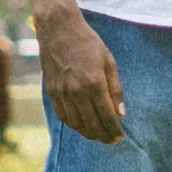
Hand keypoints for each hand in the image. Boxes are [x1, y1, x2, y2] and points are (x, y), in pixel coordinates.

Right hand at [36, 5, 125, 143]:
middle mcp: (76, 92)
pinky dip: (73, 125)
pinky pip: (63, 116)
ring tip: (99, 136)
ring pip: (76, 124)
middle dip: (103, 135)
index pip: (107, 116)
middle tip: (112, 140)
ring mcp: (62, 93)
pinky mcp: (51, 92)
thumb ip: (115, 89)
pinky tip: (82, 127)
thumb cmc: (88, 43)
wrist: (59, 30)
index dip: (114, 129)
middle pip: (92, 124)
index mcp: (94, 83)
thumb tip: (120, 113)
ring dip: (89, 133)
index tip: (120, 137)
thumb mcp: (109, 62)